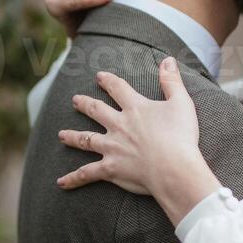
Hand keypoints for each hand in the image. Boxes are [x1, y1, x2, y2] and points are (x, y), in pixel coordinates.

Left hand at [56, 58, 219, 222]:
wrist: (174, 167)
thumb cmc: (181, 136)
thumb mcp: (181, 103)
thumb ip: (172, 81)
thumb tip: (168, 60)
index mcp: (135, 108)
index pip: (118, 89)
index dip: (108, 81)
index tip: (99, 76)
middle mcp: (119, 126)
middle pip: (96, 111)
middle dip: (85, 104)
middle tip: (75, 100)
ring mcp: (112, 147)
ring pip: (86, 140)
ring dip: (72, 136)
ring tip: (61, 134)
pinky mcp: (110, 169)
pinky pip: (87, 173)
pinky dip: (73, 178)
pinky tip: (61, 182)